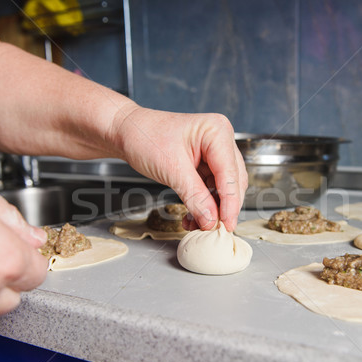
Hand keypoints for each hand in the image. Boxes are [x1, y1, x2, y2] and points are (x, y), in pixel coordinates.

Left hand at [112, 105, 247, 231]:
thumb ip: (195, 196)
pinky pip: (211, 189)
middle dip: (224, 207)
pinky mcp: (206, 164)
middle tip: (216, 230)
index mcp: (217, 131)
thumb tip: (211, 220)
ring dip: (213, 209)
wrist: (128, 132)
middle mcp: (221, 140)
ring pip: (223, 188)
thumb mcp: (171, 169)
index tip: (227, 224)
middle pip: (232, 181)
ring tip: (199, 225)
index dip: (230, 202)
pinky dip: (205, 205)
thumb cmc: (145, 136)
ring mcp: (215, 153)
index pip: (230, 173)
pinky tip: (194, 218)